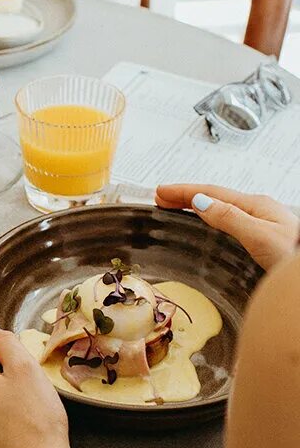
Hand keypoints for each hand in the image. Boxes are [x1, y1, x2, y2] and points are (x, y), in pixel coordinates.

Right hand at [156, 184, 298, 270]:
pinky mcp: (261, 238)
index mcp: (256, 205)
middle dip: (185, 196)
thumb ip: (229, 218)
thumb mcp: (259, 235)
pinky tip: (206, 223)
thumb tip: (200, 201)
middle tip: (161, 198)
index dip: (183, 191)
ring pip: (220, 209)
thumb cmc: (294, 256)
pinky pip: (227, 220)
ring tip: (176, 207)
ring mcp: (260, 223)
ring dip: (195, 206)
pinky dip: (209, 217)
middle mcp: (258, 211)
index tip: (161, 192)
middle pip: (214, 198)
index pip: (211, 192)